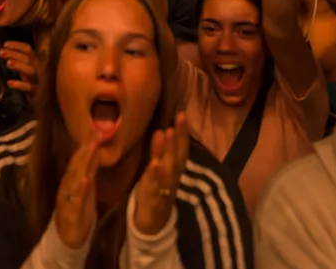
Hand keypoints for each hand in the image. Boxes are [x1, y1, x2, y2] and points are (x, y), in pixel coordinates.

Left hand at [0, 40, 39, 93]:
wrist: (46, 100)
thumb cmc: (33, 82)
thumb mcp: (27, 70)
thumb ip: (20, 62)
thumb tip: (4, 52)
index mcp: (35, 61)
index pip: (27, 49)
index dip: (17, 45)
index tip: (5, 44)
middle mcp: (38, 68)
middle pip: (27, 58)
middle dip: (14, 53)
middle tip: (1, 52)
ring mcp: (38, 79)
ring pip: (29, 70)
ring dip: (19, 65)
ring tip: (8, 63)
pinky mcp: (36, 91)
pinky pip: (28, 87)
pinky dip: (19, 84)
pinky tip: (9, 83)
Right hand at [54, 130, 104, 248]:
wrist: (68, 237)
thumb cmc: (79, 208)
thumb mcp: (87, 185)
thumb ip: (90, 168)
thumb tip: (95, 148)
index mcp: (72, 178)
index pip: (80, 158)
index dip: (88, 144)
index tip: (97, 129)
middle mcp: (68, 186)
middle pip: (76, 165)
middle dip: (85, 150)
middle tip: (94, 135)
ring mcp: (67, 199)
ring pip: (74, 179)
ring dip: (81, 165)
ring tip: (90, 151)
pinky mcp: (70, 213)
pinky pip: (74, 200)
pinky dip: (79, 191)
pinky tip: (84, 181)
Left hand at [132, 113, 189, 235]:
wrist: (152, 222)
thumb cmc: (155, 190)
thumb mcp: (158, 168)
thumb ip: (159, 151)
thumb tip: (162, 130)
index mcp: (174, 169)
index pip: (181, 148)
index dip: (183, 132)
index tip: (182, 114)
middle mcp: (173, 177)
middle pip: (179, 156)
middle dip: (180, 137)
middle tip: (180, 117)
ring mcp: (165, 188)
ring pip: (170, 169)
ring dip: (169, 151)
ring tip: (167, 133)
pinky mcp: (155, 199)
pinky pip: (157, 187)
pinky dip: (157, 175)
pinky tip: (155, 163)